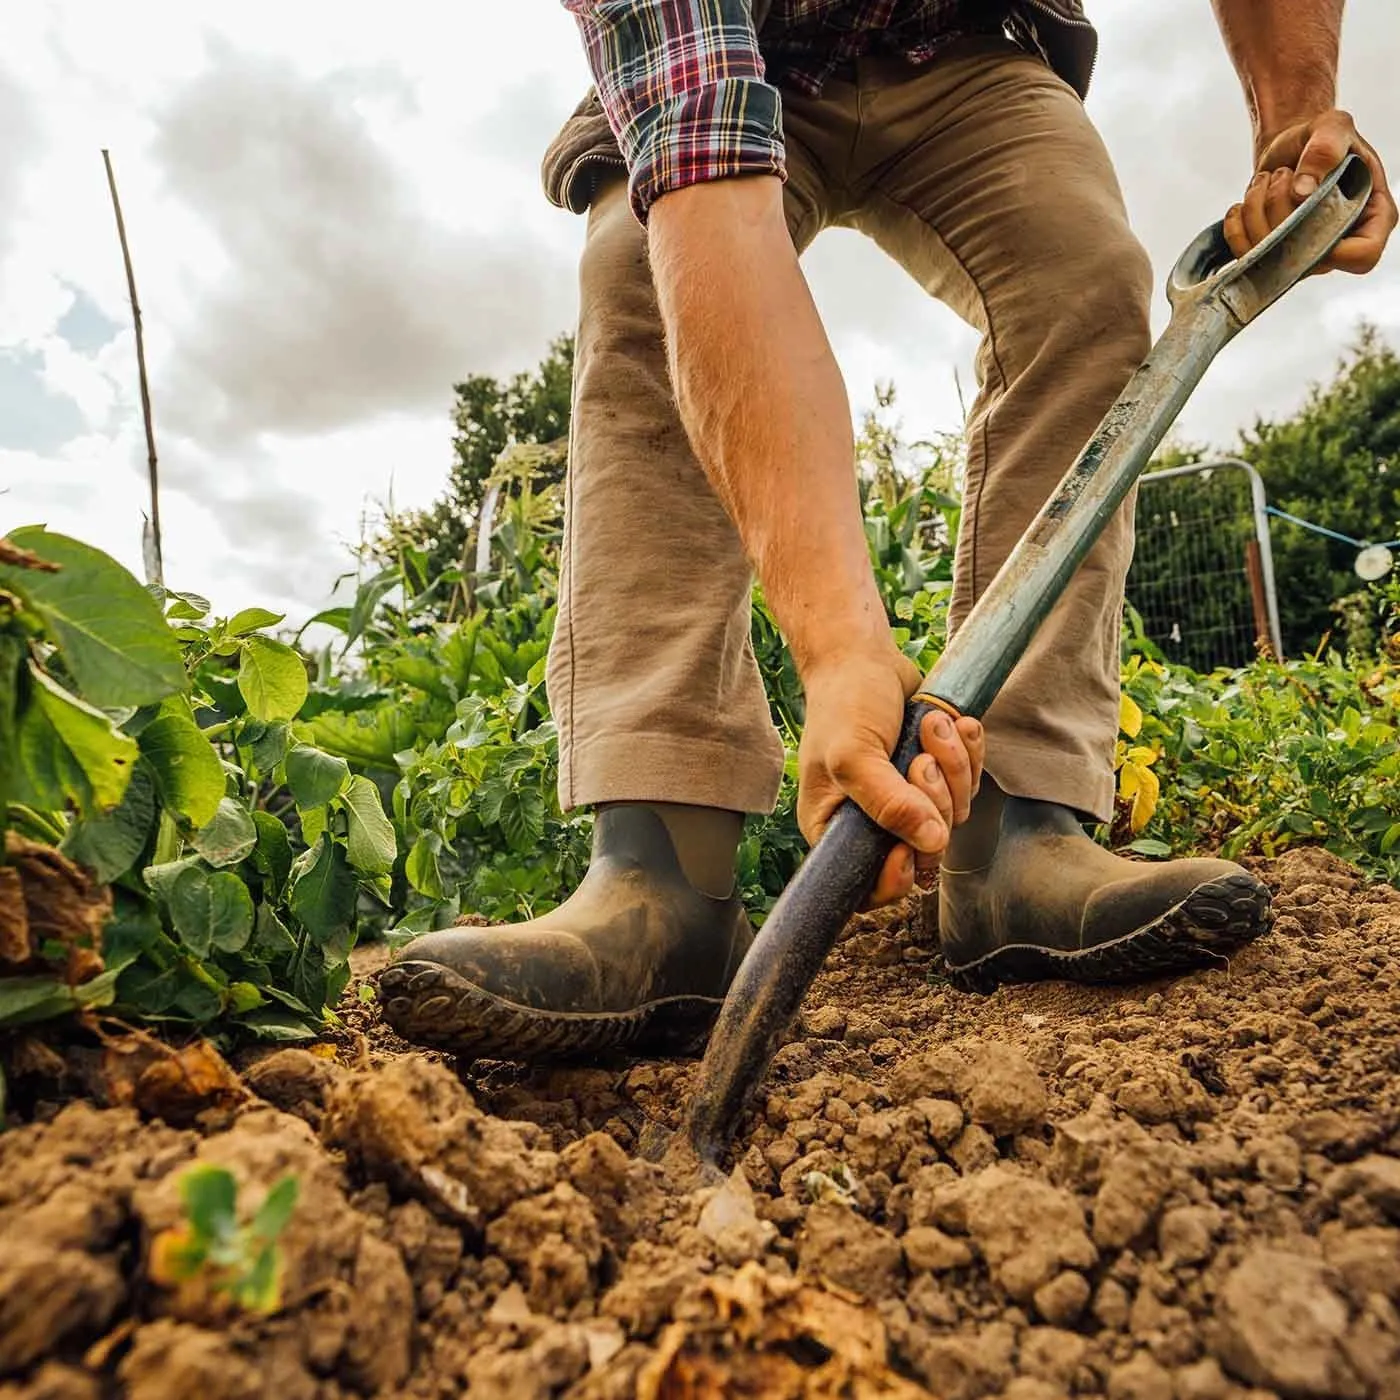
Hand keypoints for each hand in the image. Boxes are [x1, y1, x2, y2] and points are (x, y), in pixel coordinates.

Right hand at [796, 646, 985, 907]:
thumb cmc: (844, 704)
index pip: (869, 887)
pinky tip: (952, 723)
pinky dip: (967, 752)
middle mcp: (872, 821)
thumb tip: (930, 843)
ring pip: (954, 814)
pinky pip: (969, 784)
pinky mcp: (935, 776)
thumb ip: (888, 802)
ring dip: (953, 767)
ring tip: (930, 727)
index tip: (908, 847)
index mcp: (836, 828)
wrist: (864, 658)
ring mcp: (908, 799)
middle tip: (917, 760)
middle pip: (925, 847)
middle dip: (933, 799)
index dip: (897, 875)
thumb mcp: (853, 755)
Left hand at [1224, 109, 1395, 273]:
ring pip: (1270, 255)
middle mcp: (1338, 242)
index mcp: (1372, 218)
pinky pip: (1246, 254)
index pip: (1363, 256)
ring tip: (1268, 179)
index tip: (1310, 210)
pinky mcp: (1273, 253)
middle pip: (1305, 256)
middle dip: (1282, 211)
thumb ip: (1325, 151)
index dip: (1336, 246)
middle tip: (1283, 175)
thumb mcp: (1333, 128)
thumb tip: (1302, 191)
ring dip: (1257, 210)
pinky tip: (1247, 198)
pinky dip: (1237, 223)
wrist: (1293, 146)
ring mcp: (1304, 252)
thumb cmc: (1322, 137)